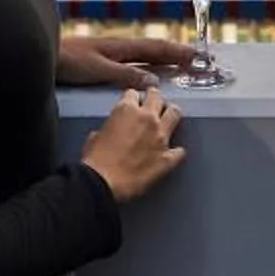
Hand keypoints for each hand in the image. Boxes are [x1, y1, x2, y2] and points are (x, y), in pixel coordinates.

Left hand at [59, 35, 196, 89]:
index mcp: (122, 47)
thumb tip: (154, 81)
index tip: (197, 56)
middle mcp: (120, 48)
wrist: (44, 55)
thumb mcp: (98, 70)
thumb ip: (125, 75)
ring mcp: (112, 53)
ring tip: (180, 64)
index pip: (156, 48)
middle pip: (154, 49)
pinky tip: (148, 72)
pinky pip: (134, 62)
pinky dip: (148, 64)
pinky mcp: (104, 61)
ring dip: (164, 58)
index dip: (177, 52)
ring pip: (145, 55)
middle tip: (196, 59)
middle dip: (176, 53)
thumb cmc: (69, 61)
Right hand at [79, 88, 185, 202]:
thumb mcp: (95, 135)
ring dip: (170, 114)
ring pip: (175, 113)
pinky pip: (179, 150)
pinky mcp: (167, 157)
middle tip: (152, 103)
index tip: (132, 103)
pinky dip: (176, 151)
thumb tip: (113, 131)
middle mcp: (148, 118)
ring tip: (167, 119)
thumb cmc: (95, 159)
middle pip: (157, 96)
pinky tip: (172, 153)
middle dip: (154, 97)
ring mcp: (161, 137)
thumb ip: (110, 127)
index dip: (131, 98)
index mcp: (127, 110)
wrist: (103, 182)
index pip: (133, 93)